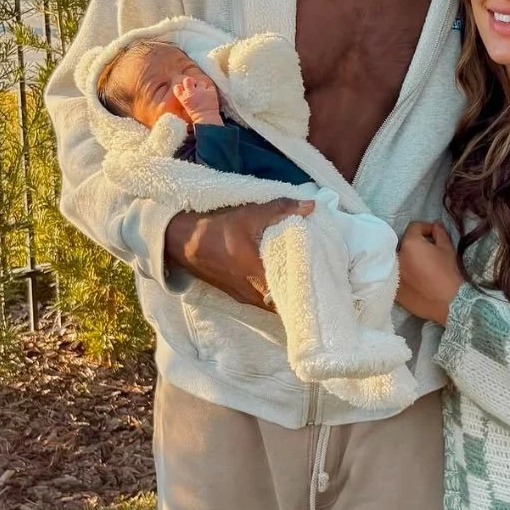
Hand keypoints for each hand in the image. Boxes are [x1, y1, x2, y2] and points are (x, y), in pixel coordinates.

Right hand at [165, 199, 313, 308]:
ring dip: (288, 294)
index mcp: (259, 276)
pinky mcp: (238, 295)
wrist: (183, 242)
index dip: (309, 290)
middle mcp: (254, 294)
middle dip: (302, 294)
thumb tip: (311, 206)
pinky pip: (264, 300)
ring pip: (274, 303)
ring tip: (307, 280)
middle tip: (322, 281)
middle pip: (286, 303)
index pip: (291, 294)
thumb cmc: (217, 229)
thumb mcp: (250, 214)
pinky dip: (276, 293)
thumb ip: (282, 209)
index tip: (326, 282)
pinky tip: (285, 280)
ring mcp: (245, 297)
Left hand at [396, 221, 464, 324]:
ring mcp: (393, 274)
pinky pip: (398, 275)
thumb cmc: (449, 274)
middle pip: (405, 243)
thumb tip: (435, 225)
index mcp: (410, 244)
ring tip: (423, 266)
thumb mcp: (447, 250)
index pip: (414, 227)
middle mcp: (397, 256)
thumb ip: (440, 234)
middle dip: (416, 244)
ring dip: (409, 259)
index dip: (426, 228)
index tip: (434, 235)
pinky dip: (405, 274)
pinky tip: (417, 279)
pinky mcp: (394, 289)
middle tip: (429, 251)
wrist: (447, 304)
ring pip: (400, 259)